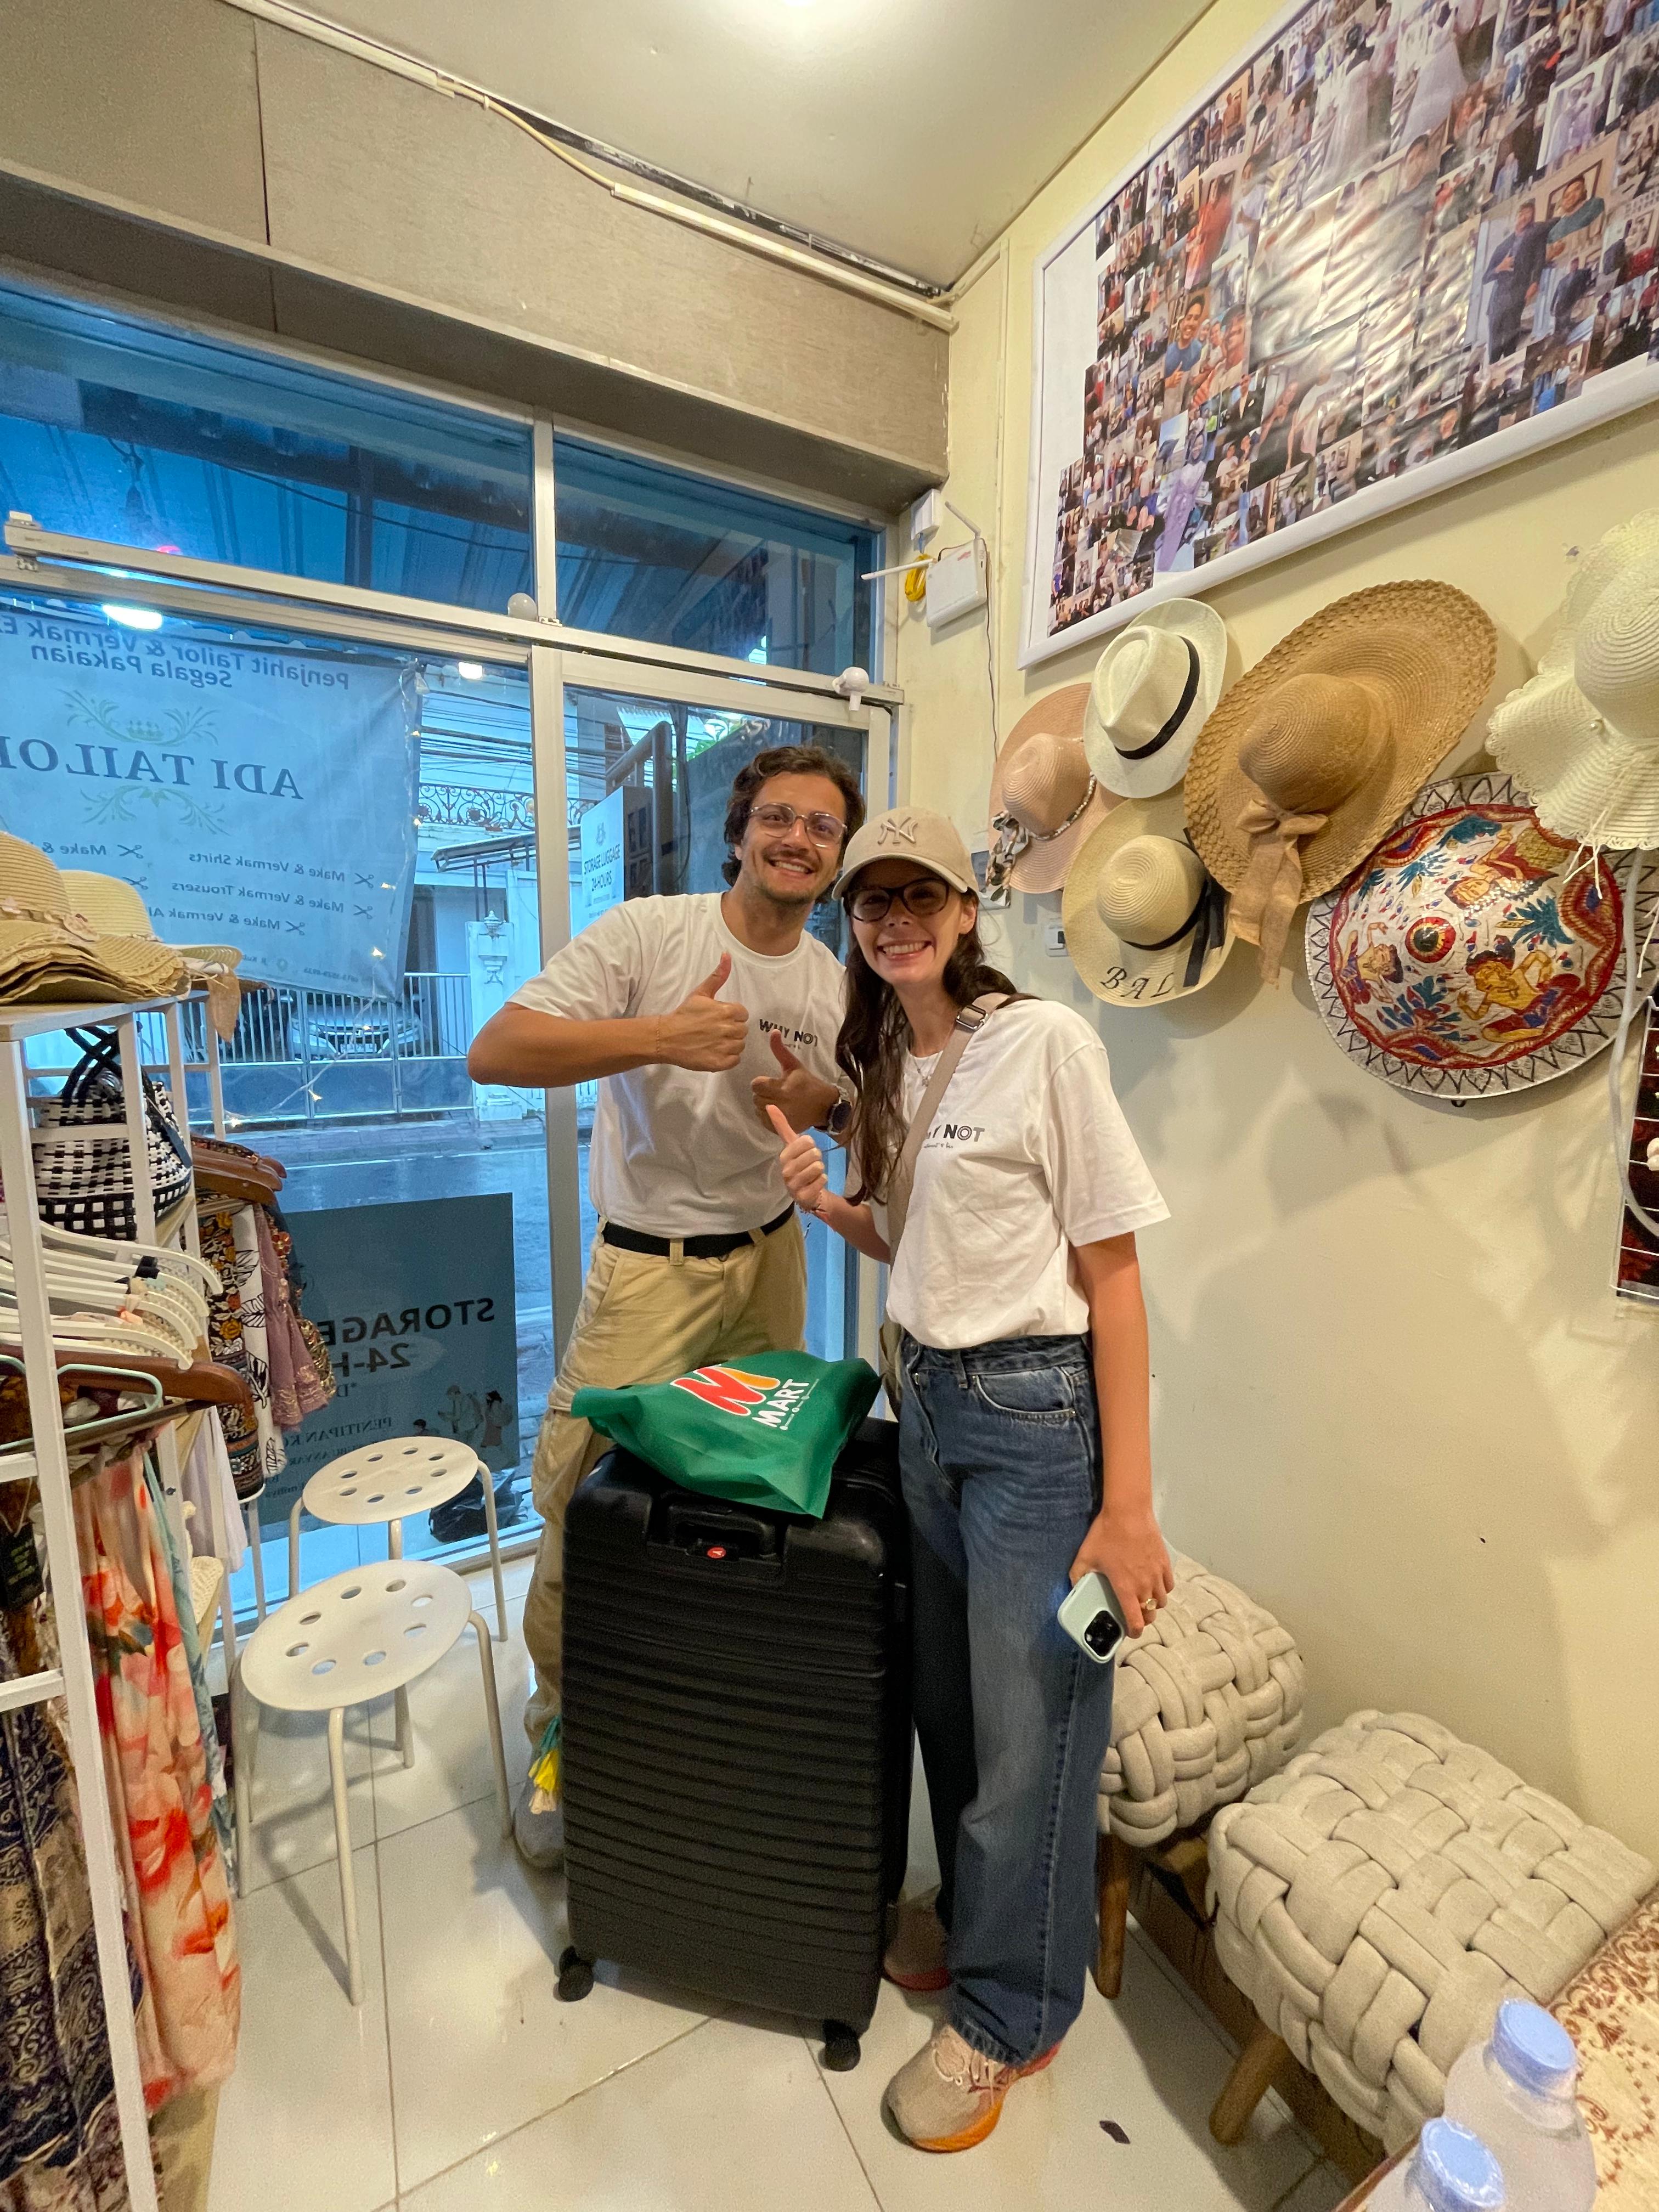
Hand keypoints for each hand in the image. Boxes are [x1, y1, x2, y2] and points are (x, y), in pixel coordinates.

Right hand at [655, 953, 747, 1071]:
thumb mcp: (701, 992)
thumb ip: (718, 976)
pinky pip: (735, 1060)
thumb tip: (727, 954)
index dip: (732, 1016)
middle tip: (714, 1030)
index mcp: (727, 1011)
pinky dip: (727, 1058)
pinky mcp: (720, 1062)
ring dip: (730, 1044)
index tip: (718, 1018)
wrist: (667, 1037)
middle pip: (742, 1030)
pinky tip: (714, 1052)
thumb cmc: (684, 1014)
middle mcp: (729, 1029)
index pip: (743, 1014)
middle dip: (731, 1030)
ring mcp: (725, 1047)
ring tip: (713, 1041)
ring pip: (740, 1045)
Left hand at [751, 1031, 839, 1131]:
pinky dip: (768, 1116)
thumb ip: (780, 1050)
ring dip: (764, 1105)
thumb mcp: (794, 1065)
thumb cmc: (807, 1083)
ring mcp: (782, 1118)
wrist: (824, 1106)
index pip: (756, 1085)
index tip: (771, 1082)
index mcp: (783, 1088)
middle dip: (763, 1093)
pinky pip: (763, 1121)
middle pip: (756, 1098)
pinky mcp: (782, 1127)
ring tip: (777, 1101)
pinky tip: (778, 1110)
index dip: (762, 1082)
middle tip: (775, 1091)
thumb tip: (773, 1031)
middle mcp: (781, 1104)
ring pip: (758, 1109)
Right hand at [766, 1104, 828, 1215]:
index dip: (811, 1145)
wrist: (808, 1192)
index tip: (806, 1151)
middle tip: (810, 1164)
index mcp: (784, 1156)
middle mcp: (785, 1171)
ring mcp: (793, 1185)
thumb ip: (782, 1126)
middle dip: (817, 1157)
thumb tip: (769, 1105)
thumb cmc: (801, 1165)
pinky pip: (821, 1180)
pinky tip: (815, 1184)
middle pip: (814, 1153)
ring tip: (812, 1174)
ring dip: (820, 1169)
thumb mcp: (793, 1145)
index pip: (806, 1140)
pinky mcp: (803, 1196)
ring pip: (818, 1167)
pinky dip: (822, 1180)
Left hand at [1069, 1509, 1172, 1637]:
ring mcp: (1157, 1575)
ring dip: (1153, 1604)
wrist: (1128, 1512)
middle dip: (1143, 1618)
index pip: (1136, 1622)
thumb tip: (1072, 1587)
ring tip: (1144, 1598)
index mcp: (1126, 1589)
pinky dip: (1163, 1589)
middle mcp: (1145, 1586)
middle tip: (1134, 1613)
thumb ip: (1077, 1575)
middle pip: (1151, 1615)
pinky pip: (1168, 1585)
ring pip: (1161, 1601)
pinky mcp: (1165, 1563)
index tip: (1130, 1632)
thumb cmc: (1106, 1534)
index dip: (1134, 1632)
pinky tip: (1154, 1583)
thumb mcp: (1085, 1556)